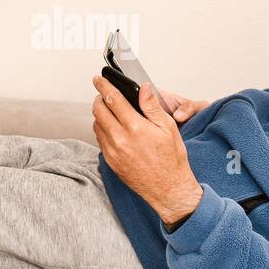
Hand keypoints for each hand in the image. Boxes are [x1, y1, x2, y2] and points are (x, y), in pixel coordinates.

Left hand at [92, 76, 203, 226]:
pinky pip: (99, 139)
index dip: (103, 85)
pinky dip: (102, 129)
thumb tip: (143, 88)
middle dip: (99, 98)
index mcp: (135, 127)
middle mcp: (120, 139)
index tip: (98, 79)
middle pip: (98, 110)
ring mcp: (113, 152)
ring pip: (96, 124)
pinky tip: (113, 128)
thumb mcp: (168, 128)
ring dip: (100, 114)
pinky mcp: (110, 162)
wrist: (168, 189)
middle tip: (105, 94)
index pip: (112, 99)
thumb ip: (152, 106)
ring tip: (111, 111)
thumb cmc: (172, 159)